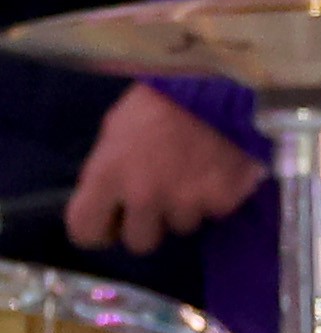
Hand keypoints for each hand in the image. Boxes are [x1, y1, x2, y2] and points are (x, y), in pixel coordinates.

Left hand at [66, 85, 263, 255]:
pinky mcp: (222, 203)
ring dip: (185, 209)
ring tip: (193, 176)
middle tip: (159, 200)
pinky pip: (214, 214)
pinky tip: (217, 170)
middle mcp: (144, 197)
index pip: (85, 230)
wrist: (222, 89)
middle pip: (139, 242)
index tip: (111, 223)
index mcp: (109, 175)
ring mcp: (185, 204)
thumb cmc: (162, 101)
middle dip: (148, 224)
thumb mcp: (117, 128)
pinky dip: (215, 198)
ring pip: (181, 227)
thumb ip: (110, 168)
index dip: (97, 230)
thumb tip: (113, 196)